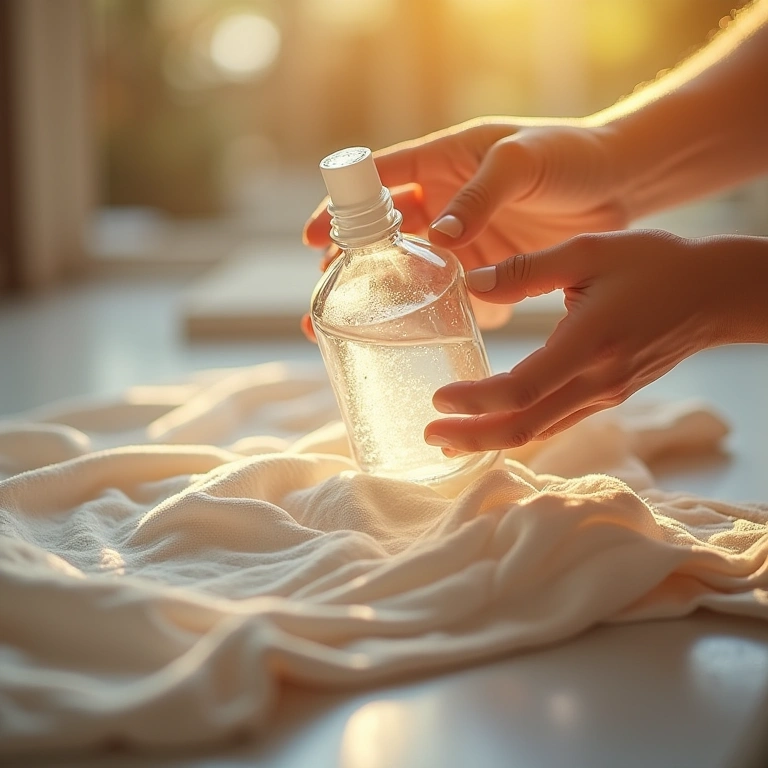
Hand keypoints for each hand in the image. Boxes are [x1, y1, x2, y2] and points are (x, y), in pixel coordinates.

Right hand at [302, 118, 628, 337]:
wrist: (620, 183)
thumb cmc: (568, 153)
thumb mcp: (521, 161)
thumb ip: (480, 194)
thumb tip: (439, 234)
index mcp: (442, 162)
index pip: (378, 183)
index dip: (341, 209)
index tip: (312, 238)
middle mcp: (443, 204)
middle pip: (382, 238)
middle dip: (349, 270)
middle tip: (322, 305)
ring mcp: (462, 242)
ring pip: (409, 274)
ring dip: (381, 304)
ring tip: (352, 335)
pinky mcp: (487, 273)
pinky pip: (451, 299)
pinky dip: (433, 320)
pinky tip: (413, 345)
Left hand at [425, 230, 767, 452]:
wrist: (714, 294)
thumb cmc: (655, 265)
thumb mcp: (589, 250)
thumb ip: (528, 269)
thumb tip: (472, 283)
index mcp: (590, 341)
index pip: (524, 387)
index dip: (477, 400)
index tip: (439, 397)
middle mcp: (596, 380)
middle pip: (526, 426)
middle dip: (473, 436)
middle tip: (429, 434)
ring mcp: (604, 394)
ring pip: (540, 431)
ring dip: (490, 439)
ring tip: (448, 438)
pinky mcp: (607, 396)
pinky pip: (555, 422)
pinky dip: (518, 428)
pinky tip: (494, 425)